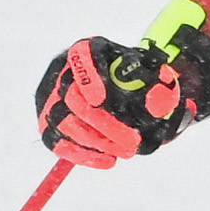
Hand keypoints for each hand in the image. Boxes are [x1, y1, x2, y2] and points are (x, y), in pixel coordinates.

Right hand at [33, 0, 209, 166]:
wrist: (125, 92)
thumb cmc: (140, 82)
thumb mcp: (157, 77)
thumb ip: (162, 88)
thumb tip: (160, 105)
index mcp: (90, 49)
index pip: (82, 56)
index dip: (88, 77)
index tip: (100, 100)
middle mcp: (63, 69)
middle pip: (72, 97)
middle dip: (104, 124)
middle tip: (132, 144)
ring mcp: (50, 96)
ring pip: (62, 122)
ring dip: (95, 142)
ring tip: (125, 153)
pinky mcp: (47, 122)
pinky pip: (54, 141)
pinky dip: (81, 154)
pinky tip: (107, 161)